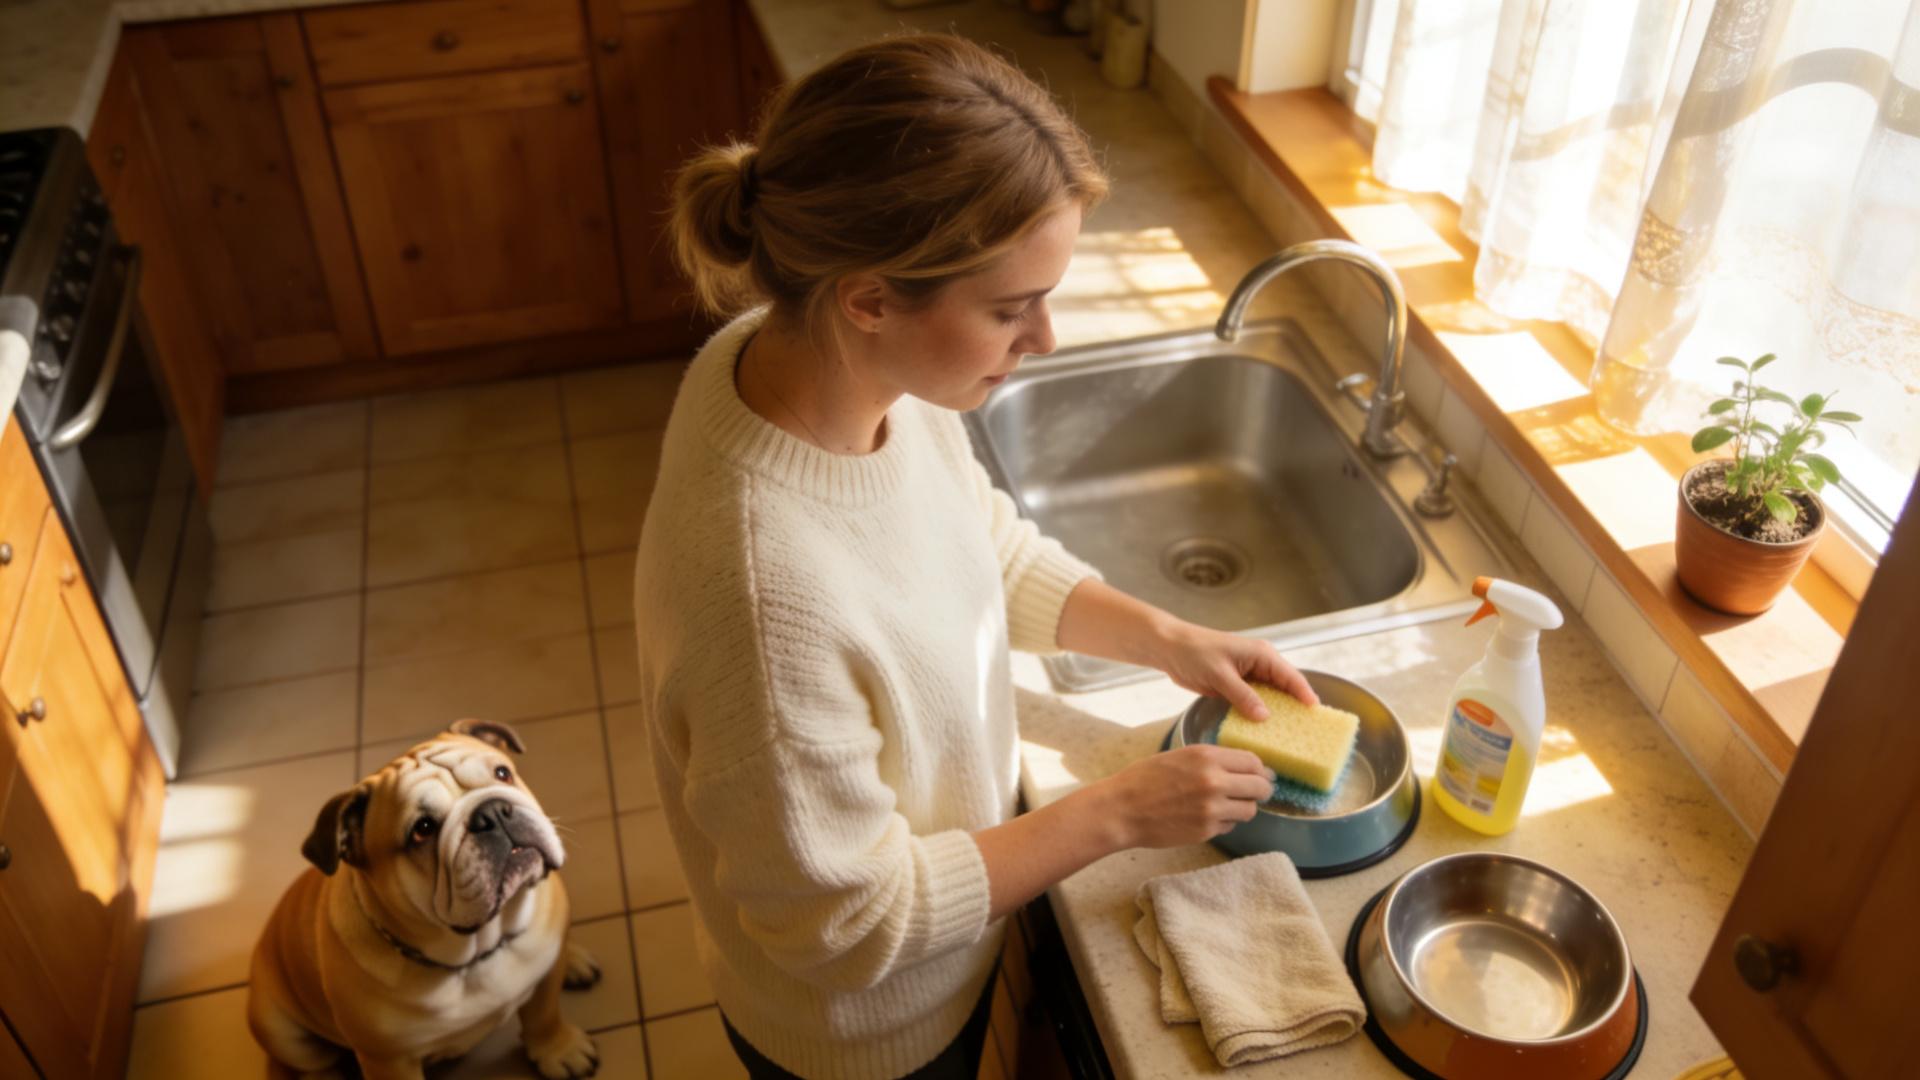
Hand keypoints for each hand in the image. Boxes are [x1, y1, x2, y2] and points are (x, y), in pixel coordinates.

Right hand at [1095, 745, 1275, 847]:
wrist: (1122, 809)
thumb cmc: (1144, 779)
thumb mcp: (1180, 757)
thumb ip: (1212, 761)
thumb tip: (1243, 768)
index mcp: (1206, 757)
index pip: (1253, 761)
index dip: (1260, 769)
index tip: (1260, 774)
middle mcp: (1214, 781)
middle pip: (1260, 786)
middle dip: (1261, 790)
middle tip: (1256, 792)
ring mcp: (1212, 809)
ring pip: (1250, 810)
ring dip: (1244, 808)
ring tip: (1229, 806)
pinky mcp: (1206, 830)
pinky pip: (1230, 826)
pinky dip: (1225, 822)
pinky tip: (1207, 817)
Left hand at [1150, 620, 1318, 716]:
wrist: (1169, 648)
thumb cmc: (1194, 652)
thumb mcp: (1220, 675)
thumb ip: (1243, 696)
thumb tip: (1265, 717)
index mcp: (1261, 654)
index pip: (1291, 676)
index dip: (1305, 694)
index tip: (1316, 713)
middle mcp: (1260, 663)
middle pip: (1285, 687)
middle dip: (1295, 707)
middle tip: (1307, 730)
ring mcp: (1249, 674)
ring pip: (1271, 696)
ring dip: (1277, 712)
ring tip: (1289, 735)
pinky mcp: (1237, 684)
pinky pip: (1255, 700)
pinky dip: (1260, 713)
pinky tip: (1264, 730)